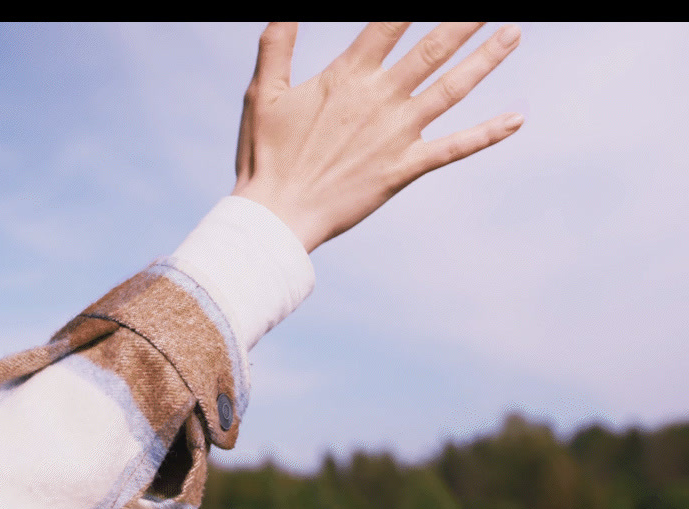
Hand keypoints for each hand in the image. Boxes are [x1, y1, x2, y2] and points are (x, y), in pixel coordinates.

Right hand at [232, 22, 522, 253]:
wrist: (276, 216)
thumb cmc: (264, 154)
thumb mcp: (263, 92)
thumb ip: (277, 43)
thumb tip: (285, 7)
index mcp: (347, 77)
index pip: (389, 22)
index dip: (413, 5)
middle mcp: (379, 99)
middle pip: (433, 48)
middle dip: (465, 20)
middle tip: (490, 3)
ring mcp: (396, 134)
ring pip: (452, 89)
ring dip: (486, 59)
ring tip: (514, 32)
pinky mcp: (403, 169)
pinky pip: (454, 148)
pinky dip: (487, 134)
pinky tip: (517, 119)